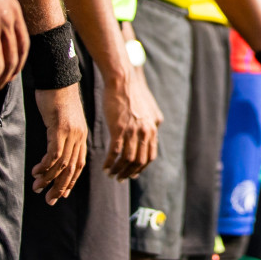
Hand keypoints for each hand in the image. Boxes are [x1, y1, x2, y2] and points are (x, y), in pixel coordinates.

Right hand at [32, 85, 87, 204]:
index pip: (79, 164)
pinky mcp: (59, 128)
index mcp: (81, 135)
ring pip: (62, 164)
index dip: (71, 181)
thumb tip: (54, 146)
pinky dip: (45, 166)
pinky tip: (36, 172)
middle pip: (72, 169)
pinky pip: (54, 154)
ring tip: (37, 188)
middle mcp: (79, 136)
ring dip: (49, 179)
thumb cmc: (57, 95)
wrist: (58, 77)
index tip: (61, 193)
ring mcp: (70, 133)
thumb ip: (61, 132)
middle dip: (61, 187)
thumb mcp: (62, 118)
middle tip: (50, 200)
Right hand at [101, 64, 160, 179]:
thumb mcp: (150, 108)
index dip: (140, 168)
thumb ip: (153, 122)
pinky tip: (105, 167)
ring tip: (111, 174)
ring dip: (118, 170)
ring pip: (126, 160)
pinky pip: (115, 152)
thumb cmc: (135, 92)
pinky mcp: (118, 129)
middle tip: (120, 178)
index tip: (132, 174)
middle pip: (138, 162)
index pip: (149, 157)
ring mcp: (132, 132)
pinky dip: (110, 163)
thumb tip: (155, 129)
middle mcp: (144, 133)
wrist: (123, 81)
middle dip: (129, 173)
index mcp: (152, 129)